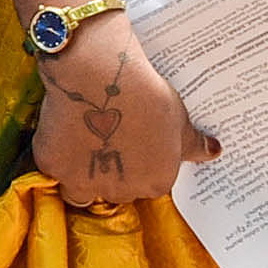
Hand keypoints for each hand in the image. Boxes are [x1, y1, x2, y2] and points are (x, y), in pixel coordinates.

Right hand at [33, 25, 218, 208]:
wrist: (101, 75)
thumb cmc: (148, 95)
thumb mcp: (179, 120)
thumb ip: (195, 144)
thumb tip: (216, 152)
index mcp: (156, 183)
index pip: (147, 186)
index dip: (139, 166)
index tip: (131, 146)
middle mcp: (122, 191)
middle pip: (115, 192)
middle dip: (111, 174)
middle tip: (107, 142)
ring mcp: (84, 183)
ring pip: (80, 193)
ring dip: (81, 178)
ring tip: (80, 147)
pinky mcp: (52, 167)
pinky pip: (52, 170)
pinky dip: (54, 156)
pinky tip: (59, 134)